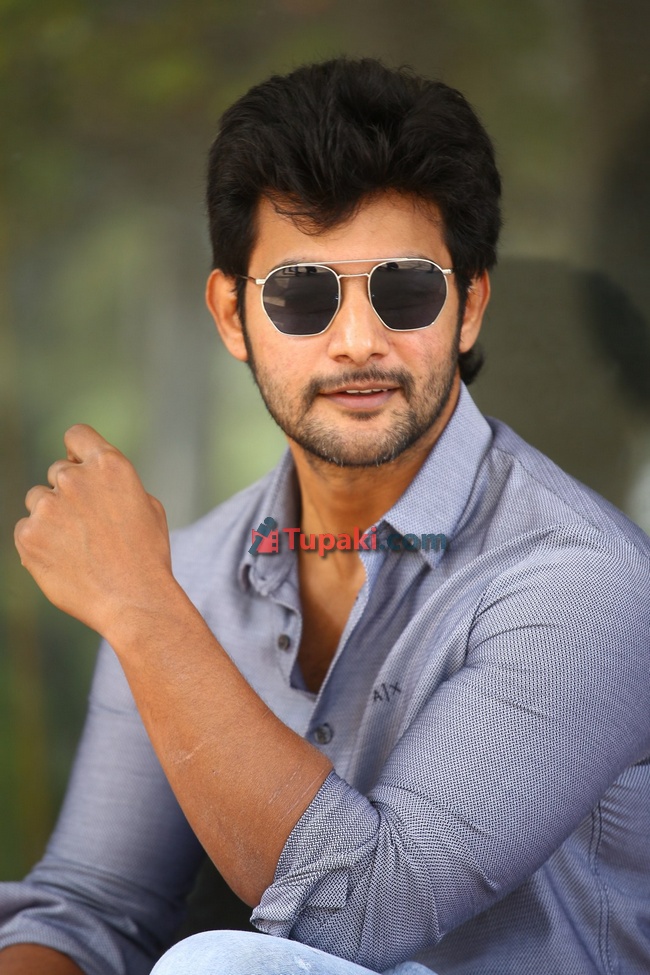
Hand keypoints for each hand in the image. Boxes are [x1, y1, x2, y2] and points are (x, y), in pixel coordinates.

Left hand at [14, 425, 173, 637]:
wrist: (134, 600)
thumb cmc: (147, 556)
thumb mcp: (147, 507)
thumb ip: (115, 484)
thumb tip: (94, 479)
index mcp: (109, 466)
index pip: (77, 434)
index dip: (78, 451)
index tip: (80, 467)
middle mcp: (75, 479)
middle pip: (57, 471)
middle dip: (69, 492)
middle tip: (89, 525)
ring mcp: (48, 506)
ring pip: (38, 500)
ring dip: (52, 516)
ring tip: (78, 546)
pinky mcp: (28, 535)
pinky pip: (25, 529)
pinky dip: (40, 542)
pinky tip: (65, 561)